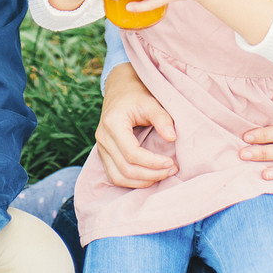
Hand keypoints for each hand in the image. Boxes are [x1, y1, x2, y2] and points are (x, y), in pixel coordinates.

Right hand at [96, 63, 177, 187]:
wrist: (120, 89)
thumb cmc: (136, 95)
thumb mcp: (150, 102)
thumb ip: (161, 118)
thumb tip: (172, 137)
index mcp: (112, 124)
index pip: (132, 153)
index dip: (153, 163)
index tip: (171, 163)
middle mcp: (103, 138)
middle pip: (125, 169)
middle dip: (151, 174)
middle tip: (171, 170)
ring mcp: (101, 147)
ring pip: (118, 177)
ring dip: (142, 182)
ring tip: (162, 175)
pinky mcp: (104, 154)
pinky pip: (115, 176)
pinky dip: (132, 182)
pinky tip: (149, 176)